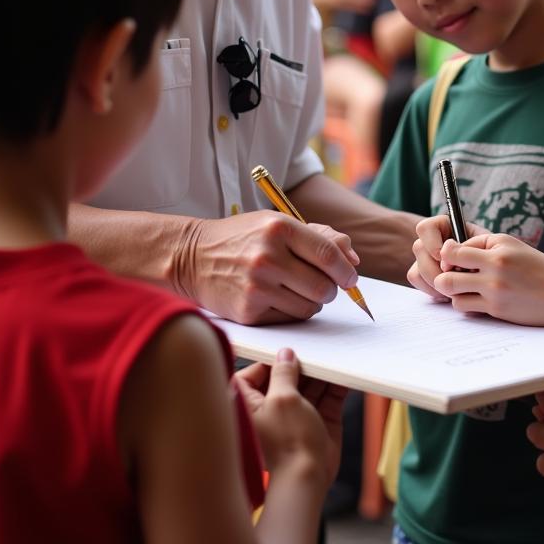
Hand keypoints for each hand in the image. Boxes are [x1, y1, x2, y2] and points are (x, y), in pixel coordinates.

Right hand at [178, 210, 360, 323]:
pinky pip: (287, 319)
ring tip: (295, 290)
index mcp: (279, 228)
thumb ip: (319, 237)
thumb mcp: (277, 224)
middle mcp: (268, 257)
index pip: (328, 254)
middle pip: (323, 287)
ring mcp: (256, 286)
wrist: (191, 256)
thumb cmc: (242, 238)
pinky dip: (290, 312)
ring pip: (308, 307)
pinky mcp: (247, 311)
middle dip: (330, 289)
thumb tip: (352, 258)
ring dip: (311, 302)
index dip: (346, 270)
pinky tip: (276, 298)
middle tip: (322, 285)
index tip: (351, 278)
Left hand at [234, 348, 347, 494]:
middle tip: (313, 347)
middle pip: (286, 376)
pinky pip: (329, 395)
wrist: (308, 478)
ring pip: (310, 383)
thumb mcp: (282, 399)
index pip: (254, 374)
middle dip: (301, 363)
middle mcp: (275, 406)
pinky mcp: (319, 418)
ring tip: (333, 354)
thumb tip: (285, 354)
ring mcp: (299, 412)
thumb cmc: (287, 441)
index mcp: (252, 404)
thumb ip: (283, 373)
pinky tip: (344, 370)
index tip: (285, 349)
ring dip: (322, 371)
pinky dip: (337, 383)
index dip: (268, 361)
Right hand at [407, 214, 485, 300]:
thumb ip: (467, 248)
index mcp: (444, 226)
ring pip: (416, 268)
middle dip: (435, 269)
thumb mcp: (485, 246)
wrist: (494, 274)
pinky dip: (431, 290)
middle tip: (455, 280)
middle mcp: (431, 240)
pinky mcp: (423, 274)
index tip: (446, 258)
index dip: (432, 243)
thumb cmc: (492, 255)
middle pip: (418, 249)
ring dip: (435, 282)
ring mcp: (425, 258)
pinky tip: (448, 294)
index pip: (425, 228)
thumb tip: (446, 260)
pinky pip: (417, 281)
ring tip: (456, 289)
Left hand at [431, 232, 543, 327]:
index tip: (453, 259)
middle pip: (446, 270)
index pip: (455, 247)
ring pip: (451, 290)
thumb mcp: (515, 247)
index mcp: (499, 245)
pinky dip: (466, 304)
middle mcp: (495, 265)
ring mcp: (495, 289)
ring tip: (465, 288)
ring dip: (453, 290)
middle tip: (450, 275)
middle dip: (443, 273)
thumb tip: (454, 253)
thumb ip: (485, 246)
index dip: (449, 254)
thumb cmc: (540, 270)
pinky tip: (477, 300)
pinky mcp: (497, 309)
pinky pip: (465, 307)